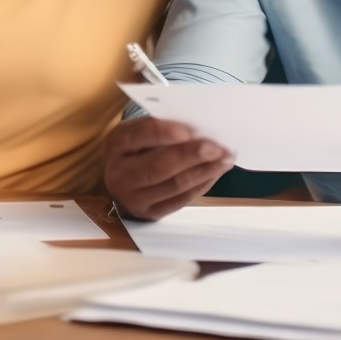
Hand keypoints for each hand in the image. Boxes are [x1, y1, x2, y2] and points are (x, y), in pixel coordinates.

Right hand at [104, 117, 233, 219]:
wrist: (123, 177)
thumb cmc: (139, 146)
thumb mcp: (140, 130)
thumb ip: (163, 126)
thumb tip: (199, 126)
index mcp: (116, 144)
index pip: (139, 135)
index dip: (164, 132)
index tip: (189, 130)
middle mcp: (119, 174)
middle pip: (158, 166)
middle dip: (191, 156)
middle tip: (217, 147)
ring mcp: (133, 198)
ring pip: (174, 185)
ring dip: (204, 171)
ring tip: (224, 159)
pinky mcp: (150, 213)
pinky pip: (181, 200)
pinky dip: (202, 185)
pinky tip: (215, 172)